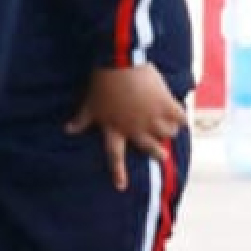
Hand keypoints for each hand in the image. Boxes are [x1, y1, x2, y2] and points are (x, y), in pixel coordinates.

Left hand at [70, 63, 188, 189]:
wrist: (120, 64)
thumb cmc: (102, 84)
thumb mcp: (90, 104)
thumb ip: (82, 119)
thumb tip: (68, 130)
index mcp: (115, 130)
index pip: (115, 157)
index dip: (118, 173)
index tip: (121, 187)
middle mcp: (135, 129)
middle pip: (150, 148)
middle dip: (157, 153)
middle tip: (163, 156)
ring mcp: (152, 118)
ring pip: (167, 133)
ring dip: (169, 131)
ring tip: (171, 128)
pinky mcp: (165, 104)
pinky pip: (179, 116)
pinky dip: (181, 116)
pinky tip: (183, 115)